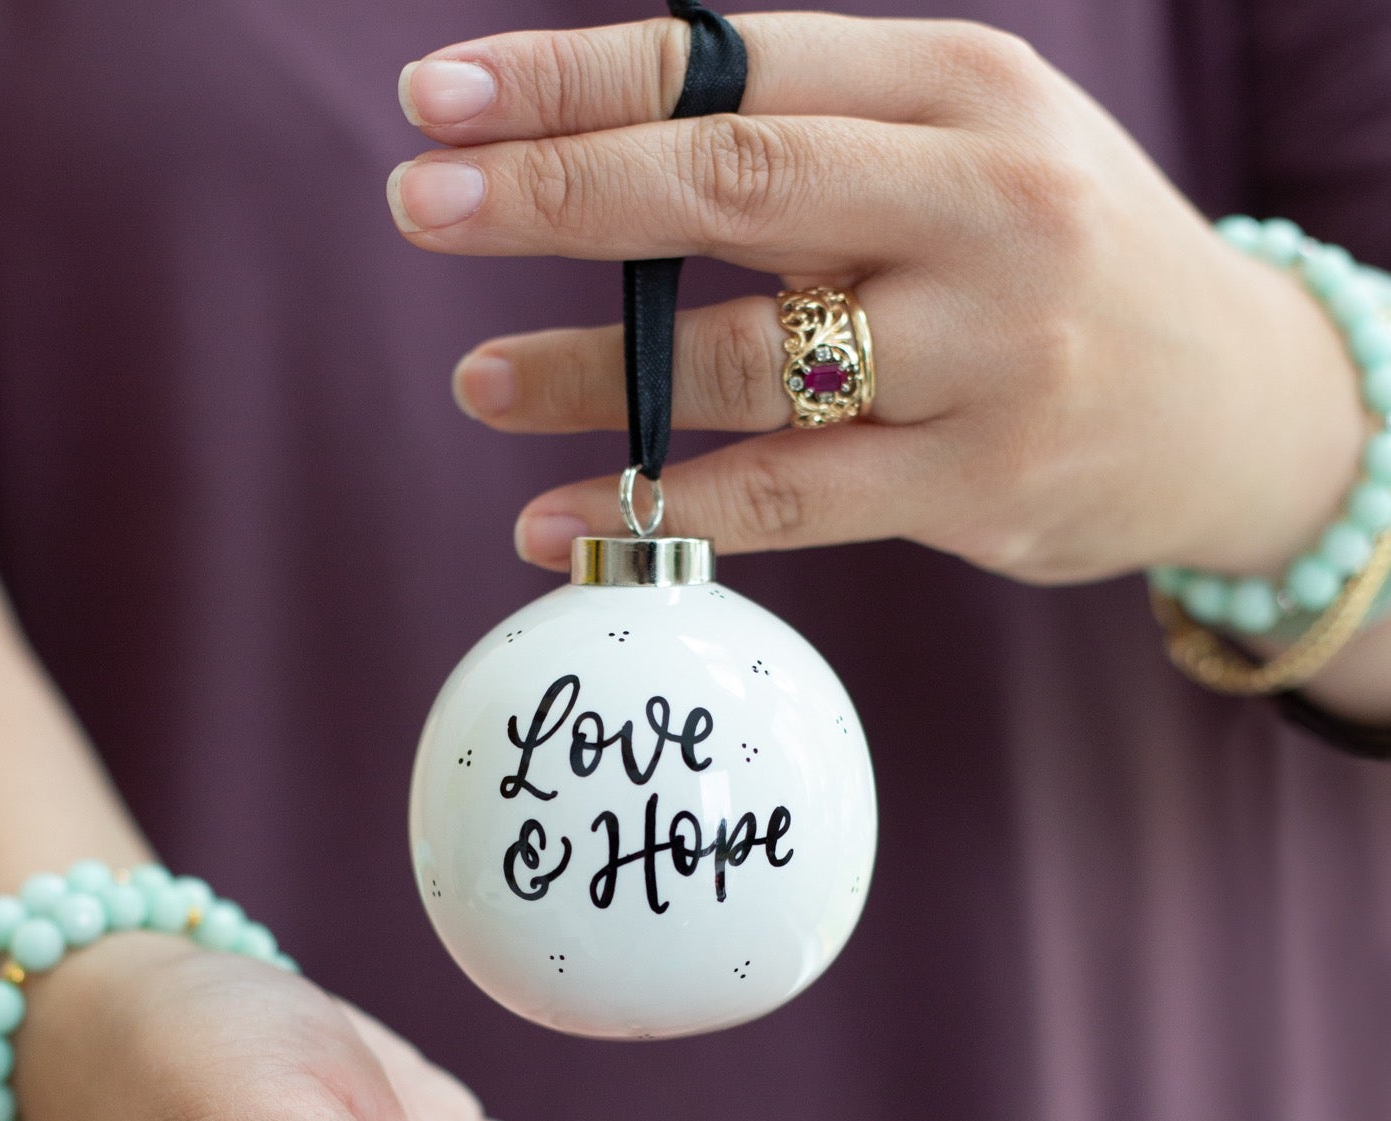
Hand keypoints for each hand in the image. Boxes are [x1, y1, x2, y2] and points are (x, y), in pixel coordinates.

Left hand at [391, 13, 1362, 584]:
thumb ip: (820, 138)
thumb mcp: (971, 150)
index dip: (576, 79)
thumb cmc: (1062, 260)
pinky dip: (660, 505)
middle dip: (558, 194)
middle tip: (423, 204)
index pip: (735, 65)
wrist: (1233, 400)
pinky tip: (555, 521)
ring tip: (477, 381)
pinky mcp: (975, 482)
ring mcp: (986, 352)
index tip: (439, 98)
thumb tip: (604, 146)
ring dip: (589, 374)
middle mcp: (985, 205)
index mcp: (967, 87)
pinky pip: (785, 495)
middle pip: (735, 187)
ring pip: (746, 359)